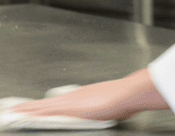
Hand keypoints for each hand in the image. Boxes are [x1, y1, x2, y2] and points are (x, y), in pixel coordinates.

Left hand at [10, 69, 168, 120]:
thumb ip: (100, 105)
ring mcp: (70, 102)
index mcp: (81, 96)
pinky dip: (32, 112)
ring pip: (41, 106)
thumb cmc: (123, 98)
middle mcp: (73, 97)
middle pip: (45, 103)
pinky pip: (45, 111)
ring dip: (26, 109)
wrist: (128, 93)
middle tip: (12, 108)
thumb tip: (105, 107)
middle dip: (28, 107)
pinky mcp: (69, 108)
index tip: (29, 107)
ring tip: (12, 111)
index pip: (55, 102)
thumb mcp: (109, 101)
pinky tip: (23, 114)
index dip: (41, 105)